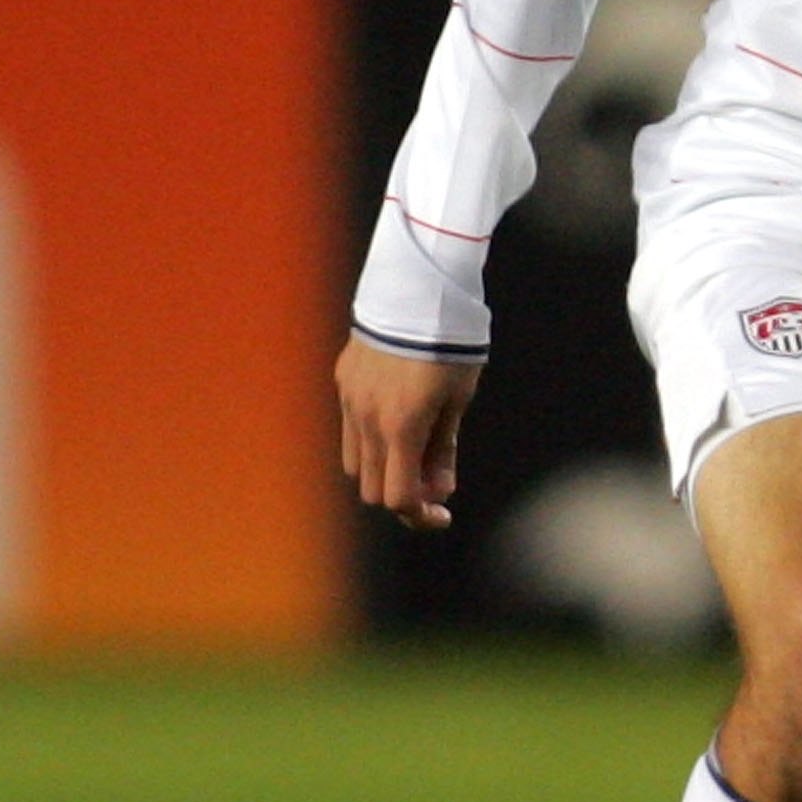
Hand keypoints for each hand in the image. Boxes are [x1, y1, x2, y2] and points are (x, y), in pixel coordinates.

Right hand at [335, 337, 480, 530]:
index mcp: (401, 426)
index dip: (421, 515)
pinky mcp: (342, 380)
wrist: (414, 286)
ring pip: (354, 462)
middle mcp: (367, 419)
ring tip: (413, 452)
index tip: (443, 514)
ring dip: (382, 470)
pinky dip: (370, 441)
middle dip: (402, 496)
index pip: (398, 496)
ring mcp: (349, 400)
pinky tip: (396, 421)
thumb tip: (439, 491)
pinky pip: (350, 428)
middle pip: (372, 488)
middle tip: (432, 486)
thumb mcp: (459, 397)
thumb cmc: (450, 342)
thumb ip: (444, 448)